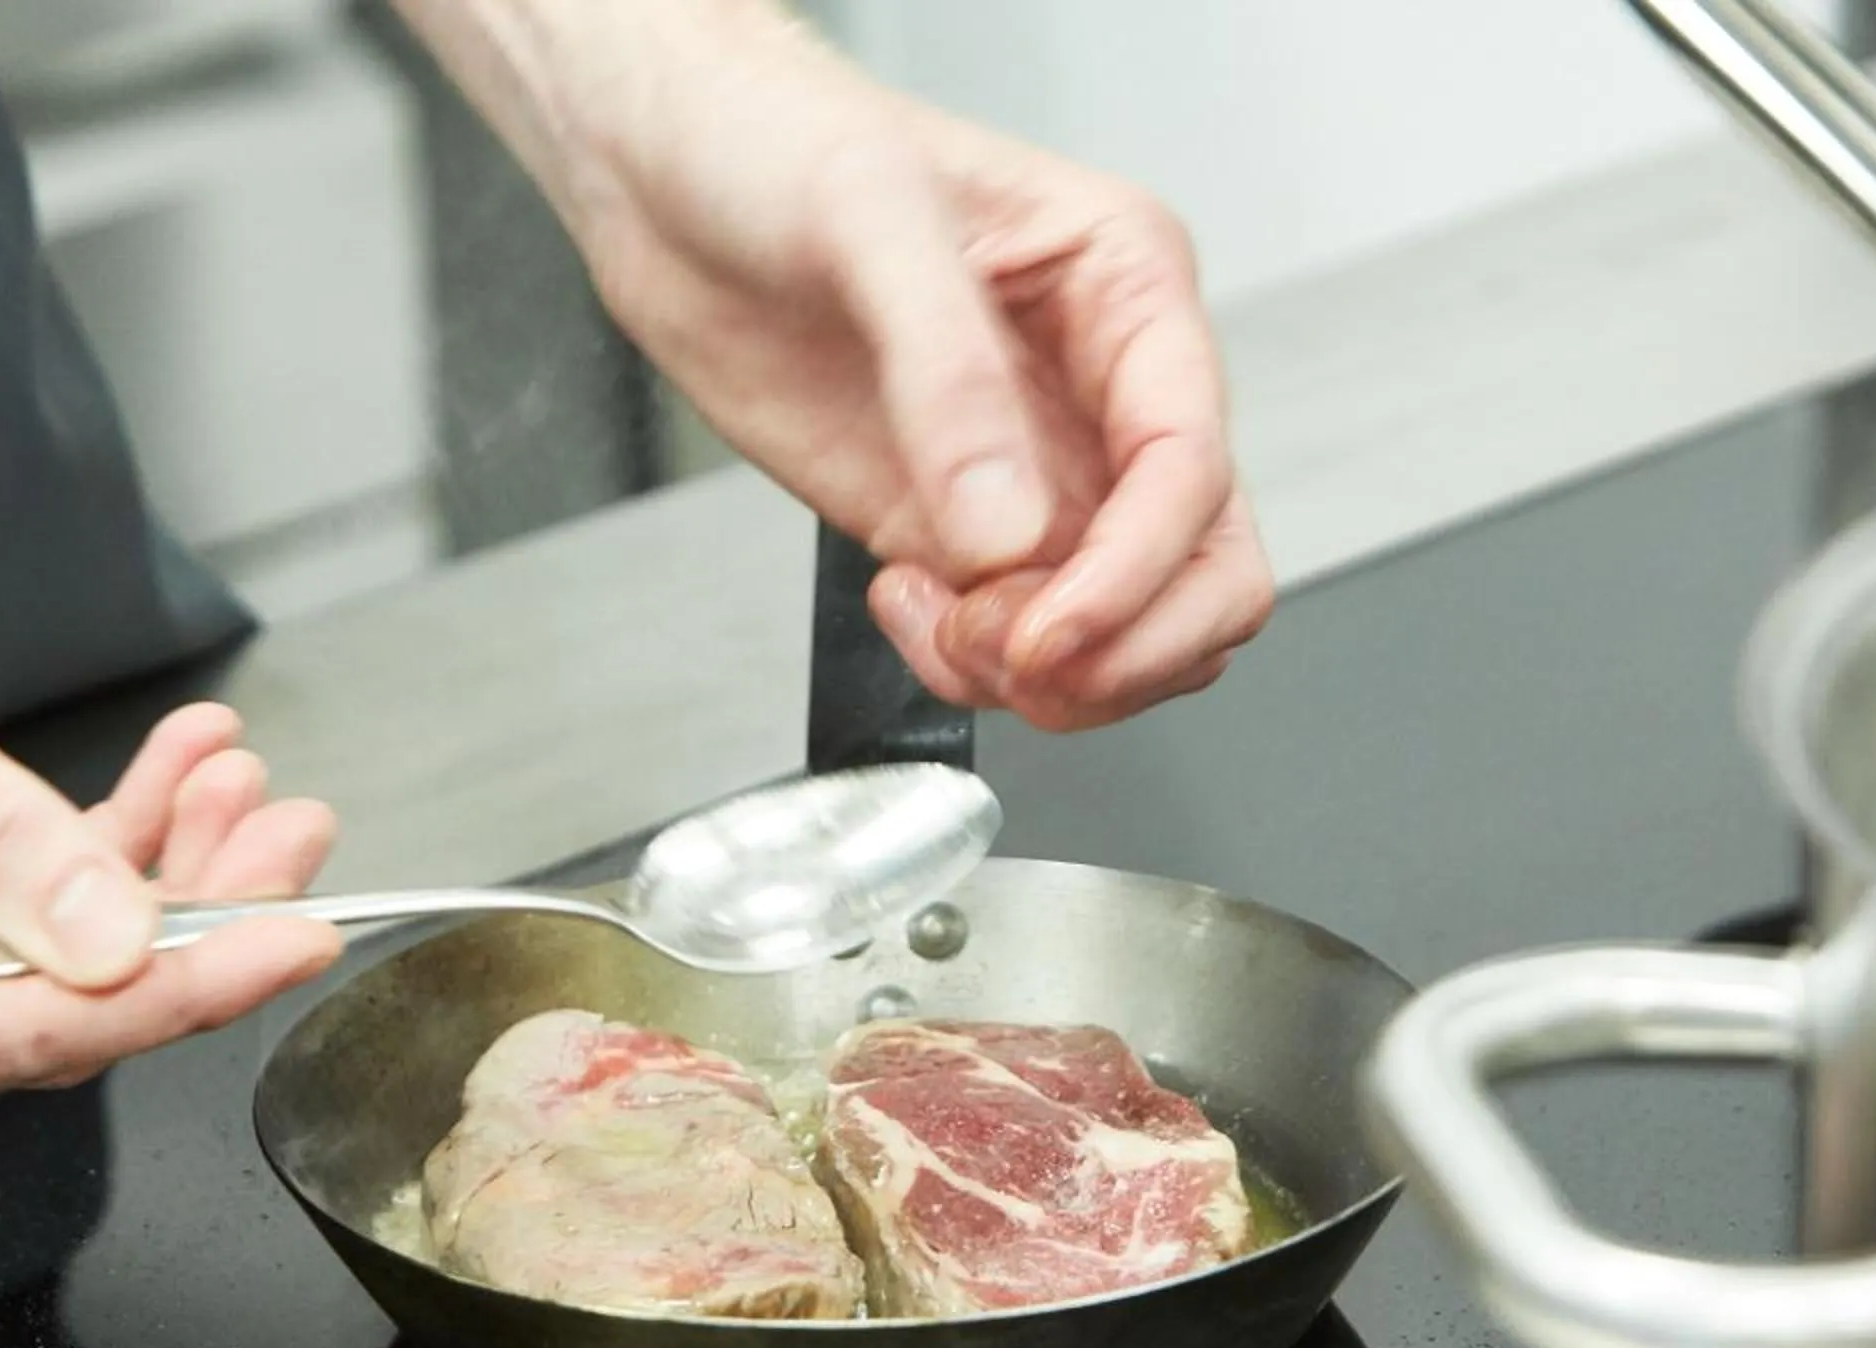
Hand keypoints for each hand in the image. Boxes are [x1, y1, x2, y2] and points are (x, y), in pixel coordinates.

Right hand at [0, 484, 340, 1093]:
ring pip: (25, 979)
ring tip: (235, 786)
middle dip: (185, 922)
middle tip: (292, 832)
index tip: (298, 934)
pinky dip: (70, 874)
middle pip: (39, 1016)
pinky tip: (156, 791)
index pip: (26, 1023)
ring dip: (141, 886)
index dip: (183, 984)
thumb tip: (122, 939)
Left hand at [434, 0, 1272, 730]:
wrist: (668, 179)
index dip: (1137, 572)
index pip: (1191, 465)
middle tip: (1010, 654)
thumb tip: (1002, 531)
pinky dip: (974, 669)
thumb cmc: (778, 144)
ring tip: (942, 627)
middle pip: (1207, 573)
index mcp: (1126, 287)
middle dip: (1121, 647)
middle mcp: (1102, 393)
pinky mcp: (957, 532)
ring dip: (1049, 676)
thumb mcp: (866, 214)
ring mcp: (1036, 475)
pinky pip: (1021, 647)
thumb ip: (945, 374)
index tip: (1048, 631)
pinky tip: (901, 602)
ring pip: (1128, 632)